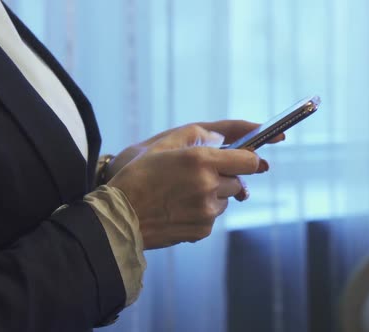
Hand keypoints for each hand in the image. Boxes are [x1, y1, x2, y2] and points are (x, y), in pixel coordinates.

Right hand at [108, 125, 263, 248]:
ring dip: (213, 195)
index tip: (241, 159)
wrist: (119, 216)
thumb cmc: (137, 177)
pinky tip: (179, 208)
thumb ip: (197, 136)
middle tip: (196, 176)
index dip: (247, 159)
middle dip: (224, 177)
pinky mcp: (203, 230)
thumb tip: (221, 139)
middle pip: (237, 181)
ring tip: (182, 194)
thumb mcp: (162, 146)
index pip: (249, 161)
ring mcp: (207, 211)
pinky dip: (202, 212)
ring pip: (225, 199)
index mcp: (200, 160)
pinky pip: (213, 217)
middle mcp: (208, 185)